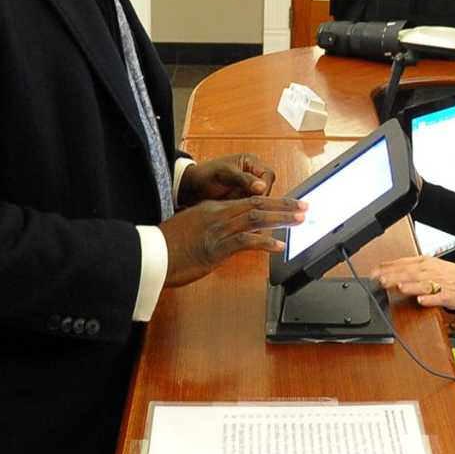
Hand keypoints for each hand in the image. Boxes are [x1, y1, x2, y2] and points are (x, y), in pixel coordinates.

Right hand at [159, 194, 304, 288]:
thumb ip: (211, 227)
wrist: (150, 254)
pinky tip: (278, 245)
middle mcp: (217, 214)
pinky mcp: (215, 247)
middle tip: (304, 207)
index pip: (248, 200)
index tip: (288, 203)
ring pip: (255, 218)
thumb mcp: (191, 228)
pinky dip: (264, 243)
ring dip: (280, 219)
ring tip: (299, 220)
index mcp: (212, 208)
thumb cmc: (167, 245)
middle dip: (283, 205)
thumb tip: (228, 235)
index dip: (271, 201)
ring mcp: (217, 230)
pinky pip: (245, 241)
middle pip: (257, 204)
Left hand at [176, 154, 270, 208]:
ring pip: (261, 199)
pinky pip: (252, 206)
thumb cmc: (205, 176)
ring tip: (241, 209)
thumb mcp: (224, 175)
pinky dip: (247, 210)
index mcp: (250, 162)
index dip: (265, 187)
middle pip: (267, 188)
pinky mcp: (244, 198)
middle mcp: (253, 173)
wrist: (192, 188)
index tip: (256, 198)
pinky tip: (239, 213)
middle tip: (247, 206)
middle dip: (259, 199)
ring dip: (253, 206)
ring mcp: (249, 187)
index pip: (268, 175)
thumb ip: (243, 179)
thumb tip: (262, 186)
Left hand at [371, 254, 454, 310]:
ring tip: (399, 287)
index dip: (388, 268)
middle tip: (380, 280)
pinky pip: (438, 298)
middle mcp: (430, 272)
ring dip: (410, 286)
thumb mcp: (426, 265)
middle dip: (395, 277)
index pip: (403, 263)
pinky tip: (421, 301)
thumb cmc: (445, 275)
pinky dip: (429, 299)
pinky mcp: (447, 295)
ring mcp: (439, 283)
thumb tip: (386, 268)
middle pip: (410, 274)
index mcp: (423, 263)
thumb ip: (407, 267)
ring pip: (423, 284)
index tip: (374, 273)